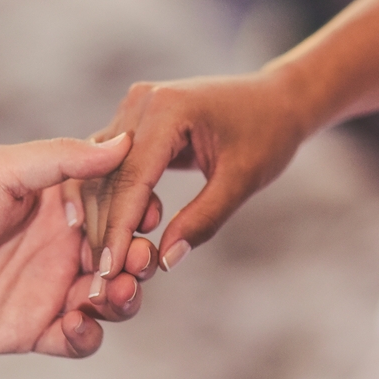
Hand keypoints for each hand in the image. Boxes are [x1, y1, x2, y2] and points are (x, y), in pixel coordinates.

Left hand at [0, 134, 157, 357]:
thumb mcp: (2, 169)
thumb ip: (63, 158)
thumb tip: (123, 143)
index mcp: (65, 204)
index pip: (121, 206)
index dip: (141, 212)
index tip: (147, 216)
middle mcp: (66, 245)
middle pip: (125, 255)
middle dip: (139, 260)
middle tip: (135, 262)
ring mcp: (52, 288)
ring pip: (111, 298)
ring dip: (124, 298)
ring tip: (111, 294)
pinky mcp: (34, 329)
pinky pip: (78, 340)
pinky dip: (89, 336)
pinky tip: (79, 324)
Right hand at [84, 73, 308, 279]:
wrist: (277, 99)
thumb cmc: (268, 134)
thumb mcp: (242, 180)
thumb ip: (204, 219)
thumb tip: (164, 261)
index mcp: (168, 108)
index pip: (130, 178)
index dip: (118, 229)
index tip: (109, 272)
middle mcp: (142, 101)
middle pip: (108, 175)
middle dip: (105, 229)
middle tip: (102, 279)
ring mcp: (135, 107)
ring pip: (102, 172)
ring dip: (101, 217)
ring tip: (104, 264)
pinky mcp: (136, 119)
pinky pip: (112, 164)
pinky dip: (111, 200)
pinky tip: (110, 237)